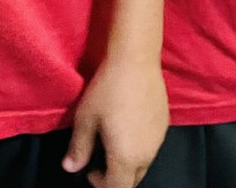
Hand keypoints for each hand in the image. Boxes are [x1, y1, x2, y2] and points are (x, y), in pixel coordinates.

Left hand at [63, 57, 167, 187]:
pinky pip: (151, 146)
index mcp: (126, 158)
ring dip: (128, 162)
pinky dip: (139, 146)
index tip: (89, 169)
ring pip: (143, 164)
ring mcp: (158, 140)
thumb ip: (79, 147)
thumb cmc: (107, 90)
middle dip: (116, 177)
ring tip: (113, 140)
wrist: (136, 60)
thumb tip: (70, 168)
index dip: (100, 184)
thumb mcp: (86, 118)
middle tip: (100, 158)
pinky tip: (128, 123)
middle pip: (132, 180)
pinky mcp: (165, 124)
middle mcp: (146, 155)